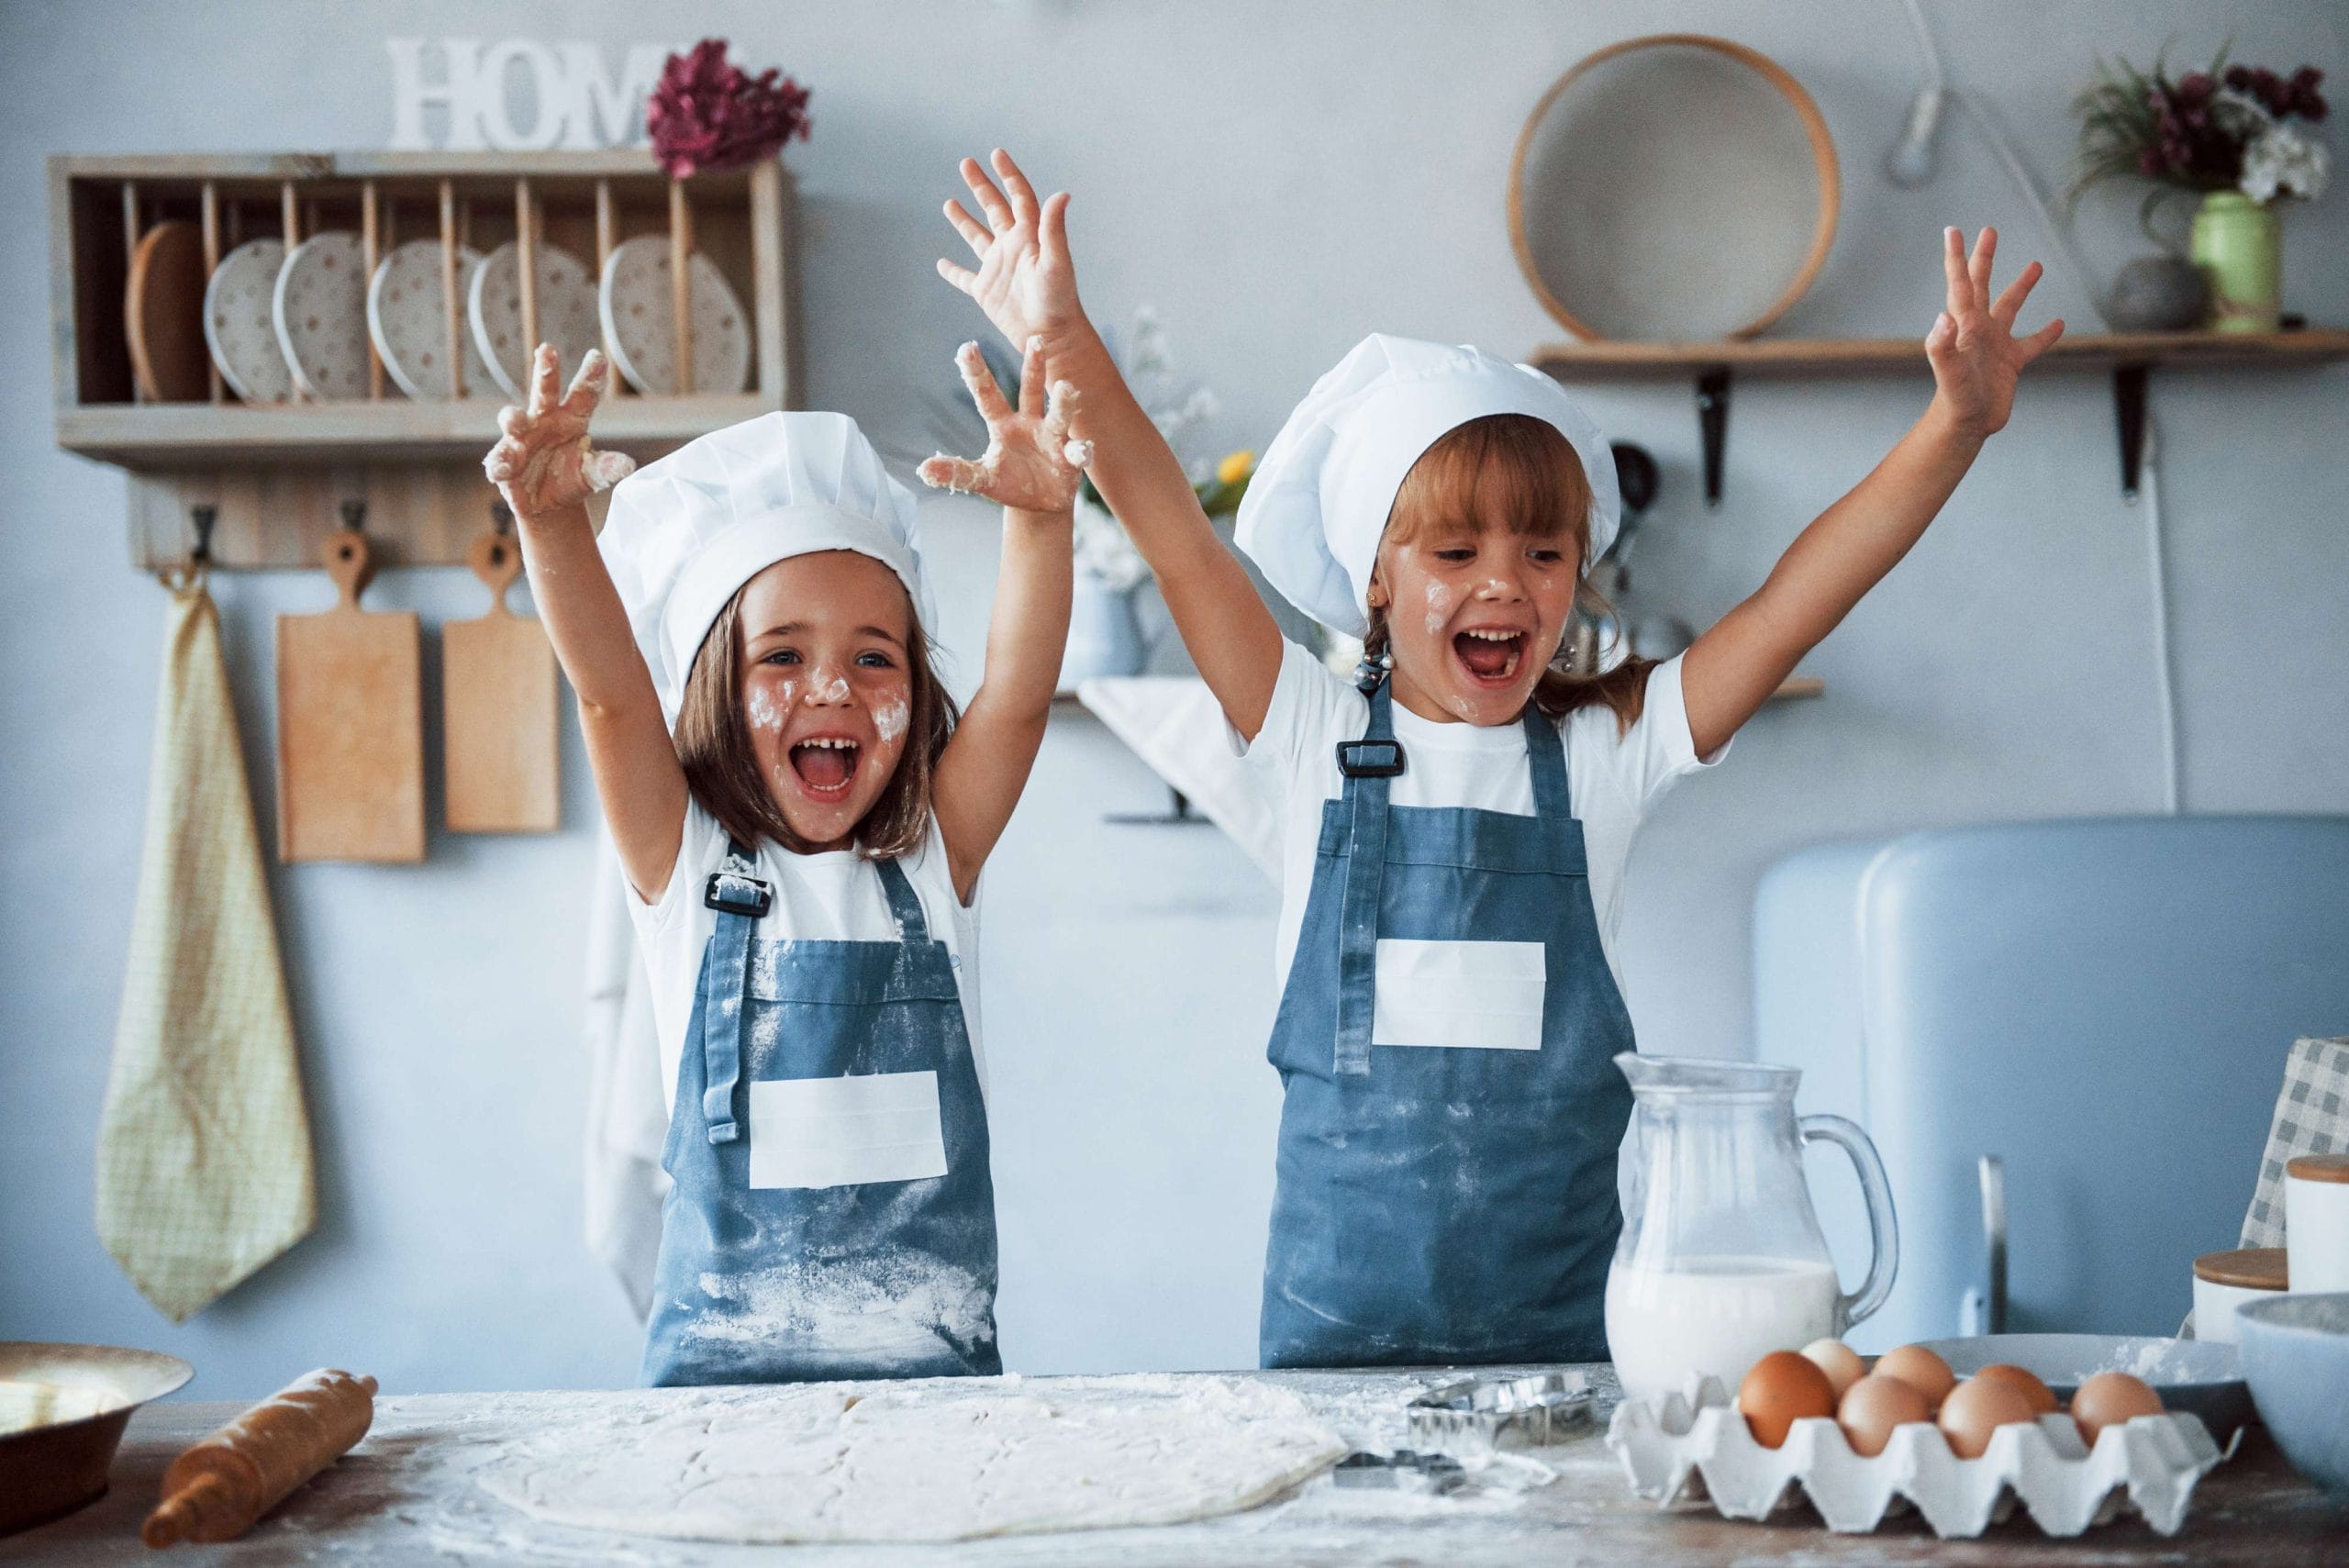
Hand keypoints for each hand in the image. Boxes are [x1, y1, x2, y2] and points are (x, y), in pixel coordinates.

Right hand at [482, 345, 635, 518]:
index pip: (583, 395)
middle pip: (544, 392)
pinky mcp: (504, 462)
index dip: (590, 376)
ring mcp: (520, 439)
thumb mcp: (591, 474)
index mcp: (570, 419)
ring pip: (514, 421)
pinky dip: (500, 464)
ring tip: (515, 419)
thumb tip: (628, 465)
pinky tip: (503, 470)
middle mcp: (543, 421)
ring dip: (513, 417)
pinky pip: (499, 460)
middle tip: (547, 349)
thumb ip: (606, 468)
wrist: (546, 503)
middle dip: (546, 371)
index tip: (598, 357)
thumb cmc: (570, 477)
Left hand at [918, 336, 1091, 513]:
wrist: (1040, 503)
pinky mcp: (1071, 458)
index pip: (987, 395)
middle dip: (1034, 365)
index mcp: (1004, 424)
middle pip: (1031, 390)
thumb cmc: (1010, 483)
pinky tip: (1081, 452)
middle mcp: (1030, 423)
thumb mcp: (982, 478)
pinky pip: (1078, 451)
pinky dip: (1081, 451)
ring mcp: (1053, 437)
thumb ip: (956, 471)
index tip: (965, 346)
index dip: (977, 373)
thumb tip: (923, 470)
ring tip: (1065, 387)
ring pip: (1058, 415)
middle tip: (1036, 339)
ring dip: (1063, 402)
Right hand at [936, 149, 1087, 355]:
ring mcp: (998, 268)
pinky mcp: (986, 291)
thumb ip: (1054, 228)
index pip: (1018, 197)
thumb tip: (1062, 194)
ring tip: (949, 202)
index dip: (1008, 174)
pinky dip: (952, 272)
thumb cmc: (1058, 300)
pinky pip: (965, 278)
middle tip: (966, 163)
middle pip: (994, 208)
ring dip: (964, 220)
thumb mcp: (1057, 261)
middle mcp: (1013, 247)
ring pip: (977, 237)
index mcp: (1029, 236)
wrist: (1051, 336)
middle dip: (981, 186)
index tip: (996, 153)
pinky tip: (941, 264)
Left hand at [1925, 227, 2064, 439]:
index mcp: (1965, 325)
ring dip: (2021, 287)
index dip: (1957, 257)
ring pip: (2011, 308)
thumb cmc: (1955, 399)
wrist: (1966, 427)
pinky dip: (2045, 334)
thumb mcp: (1949, 372)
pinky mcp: (2010, 363)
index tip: (1952, 230)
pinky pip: (2031, 344)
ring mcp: (1995, 345)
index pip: (1961, 284)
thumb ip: (1943, 345)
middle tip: (1989, 231)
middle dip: (1985, 258)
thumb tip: (1943, 316)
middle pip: (1982, 285)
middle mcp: (1979, 329)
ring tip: (2036, 265)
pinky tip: (2059, 324)